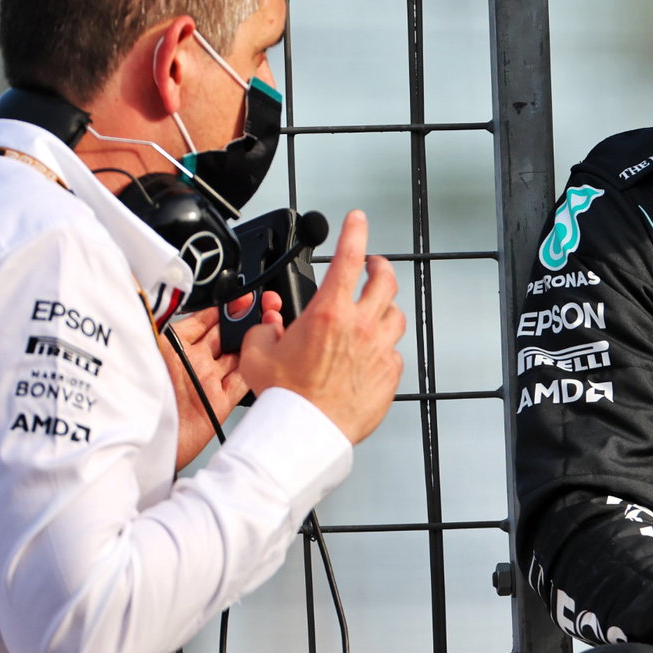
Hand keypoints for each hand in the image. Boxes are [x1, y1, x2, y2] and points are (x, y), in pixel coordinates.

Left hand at [160, 290, 280, 469]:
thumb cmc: (135, 396)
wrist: (142, 443)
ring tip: (265, 325)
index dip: (220, 308)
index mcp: (173, 348)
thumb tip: (162, 292)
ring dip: (252, 341)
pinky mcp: (219, 403)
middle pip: (223, 335)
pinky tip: (264, 354)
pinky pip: (242, 381)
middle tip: (255, 308)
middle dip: (240, 321)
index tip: (236, 297)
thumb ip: (159, 319)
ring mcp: (206, 383)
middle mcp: (191, 364)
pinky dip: (255, 368)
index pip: (202, 321)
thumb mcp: (147, 345)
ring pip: (237, 355)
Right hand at [239, 210, 405, 442]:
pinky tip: (370, 354)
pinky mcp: (390, 374)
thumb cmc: (285, 399)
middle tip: (374, 265)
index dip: (355, 231)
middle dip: (380, 267)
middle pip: (385, 281)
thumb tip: (269, 326)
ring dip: (385, 309)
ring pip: (395, 316)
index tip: (358, 218)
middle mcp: (361, 326)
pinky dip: (383, 348)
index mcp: (329, 312)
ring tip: (374, 311)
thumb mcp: (257, 354)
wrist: (305, 433)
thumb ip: (265, 330)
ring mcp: (379, 350)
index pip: (348, 256)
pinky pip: (393, 352)